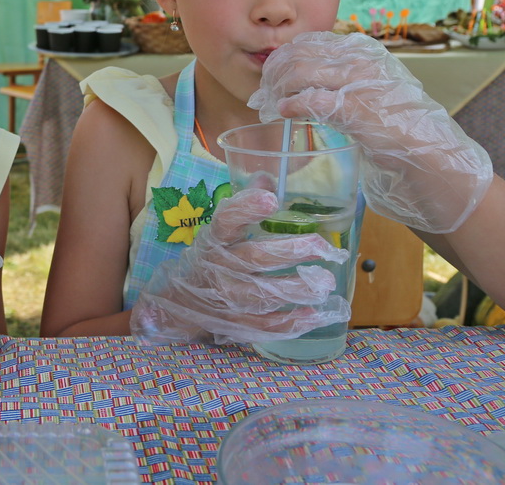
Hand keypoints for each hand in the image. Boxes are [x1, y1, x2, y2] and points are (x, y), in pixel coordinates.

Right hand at [129, 188, 349, 345]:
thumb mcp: (219, 232)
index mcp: (214, 240)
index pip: (226, 220)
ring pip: (264, 294)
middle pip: (255, 257)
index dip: (247, 209)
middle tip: (323, 247)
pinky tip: (315, 314)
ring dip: (298, 289)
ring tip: (326, 283)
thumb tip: (268, 179)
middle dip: (291, 251)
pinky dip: (292, 322)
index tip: (271, 200)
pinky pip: (266, 326)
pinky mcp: (236, 324)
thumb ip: (244, 205)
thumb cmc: (209, 260)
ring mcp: (226, 299)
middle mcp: (218, 268)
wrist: (178, 304)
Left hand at [249, 31, 491, 232]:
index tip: (270, 74)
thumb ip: (342, 82)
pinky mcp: (360, 111)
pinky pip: (314, 100)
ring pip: (303, 73)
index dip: (285, 56)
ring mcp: (363, 84)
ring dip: (279, 88)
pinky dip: (293, 104)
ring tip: (269, 103)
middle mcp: (365, 61)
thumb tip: (299, 83)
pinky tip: (284, 112)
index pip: (311, 41)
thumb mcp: (372, 93)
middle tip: (262, 92)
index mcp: (367, 52)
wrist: (435, 161)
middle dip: (275, 72)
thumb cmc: (401, 131)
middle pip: (301, 54)